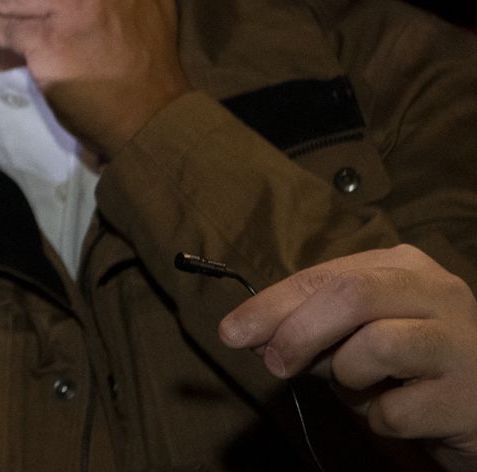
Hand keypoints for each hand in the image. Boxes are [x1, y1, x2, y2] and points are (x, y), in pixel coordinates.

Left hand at [220, 245, 476, 469]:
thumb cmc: (413, 367)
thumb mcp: (360, 336)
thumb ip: (313, 328)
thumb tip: (250, 333)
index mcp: (405, 267)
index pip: (325, 275)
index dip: (272, 303)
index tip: (232, 331)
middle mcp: (439, 293)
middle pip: (350, 296)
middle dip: (297, 331)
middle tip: (274, 363)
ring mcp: (461, 342)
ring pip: (375, 346)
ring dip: (348, 377)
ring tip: (365, 387)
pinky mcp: (468, 397)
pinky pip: (395, 410)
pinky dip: (380, 419)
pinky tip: (400, 412)